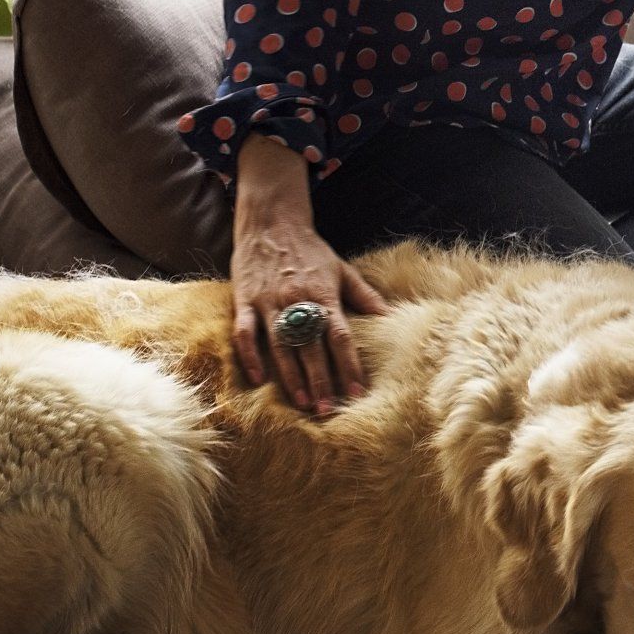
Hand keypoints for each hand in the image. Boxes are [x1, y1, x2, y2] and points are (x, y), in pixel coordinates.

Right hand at [229, 223, 387, 417]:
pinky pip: (245, 333)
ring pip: (280, 346)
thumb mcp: (342, 269)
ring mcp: (269, 302)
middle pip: (311, 347)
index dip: (349, 366)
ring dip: (291, 376)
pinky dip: (249, 356)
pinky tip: (257, 379)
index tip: (357, 393)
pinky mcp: (245, 300)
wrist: (273, 223)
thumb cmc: (311, 252)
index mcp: (324, 296)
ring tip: (302, 402)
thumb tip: (389, 316)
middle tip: (328, 410)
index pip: (340, 337)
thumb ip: (364, 296)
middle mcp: (297, 301)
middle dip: (321, 380)